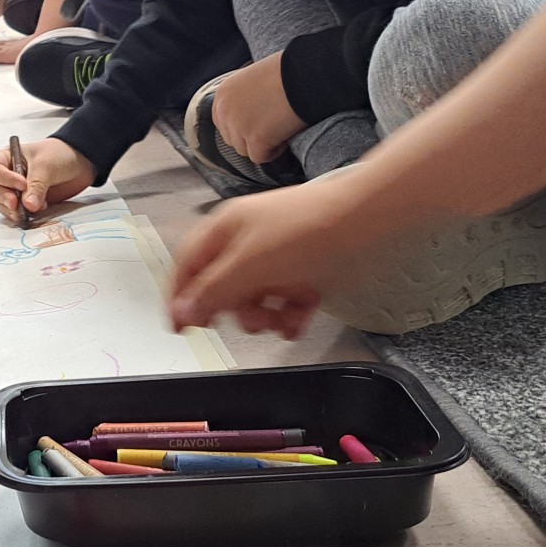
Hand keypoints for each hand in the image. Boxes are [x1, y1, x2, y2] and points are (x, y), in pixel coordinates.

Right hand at [0, 137, 94, 224]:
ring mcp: (14, 190)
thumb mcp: (46, 165)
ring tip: (31, 208)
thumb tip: (28, 205)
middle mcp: (6, 175)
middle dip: (3, 197)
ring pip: (1, 203)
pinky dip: (22, 215)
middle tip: (17, 203)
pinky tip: (36, 211)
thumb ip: (36, 185)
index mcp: (6, 158)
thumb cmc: (59, 155)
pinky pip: (15, 213)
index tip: (22, 184)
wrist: (80, 164)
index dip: (4, 179)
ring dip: (13, 209)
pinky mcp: (25, 203)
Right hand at [168, 174, 371, 337]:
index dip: (180, 297)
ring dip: (264, 316)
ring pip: (253, 298)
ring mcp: (274, 256)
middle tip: (249, 321)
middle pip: (222, 288)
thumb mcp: (250, 265)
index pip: (187, 266)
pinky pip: (282, 301)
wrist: (366, 219)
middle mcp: (245, 241)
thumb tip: (180, 313)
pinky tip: (296, 319)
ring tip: (279, 320)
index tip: (180, 327)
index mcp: (223, 230)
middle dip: (234, 310)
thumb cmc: (308, 229)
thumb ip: (213, 292)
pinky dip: (288, 314)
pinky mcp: (301, 270)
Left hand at [207, 53, 305, 164]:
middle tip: (273, 126)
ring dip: (263, 144)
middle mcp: (225, 110)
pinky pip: (260, 157)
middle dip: (251, 137)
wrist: (306, 74)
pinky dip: (274, 151)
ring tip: (281, 129)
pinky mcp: (256, 140)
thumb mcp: (255, 78)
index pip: (223, 122)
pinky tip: (286, 136)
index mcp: (224, 93)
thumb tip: (248, 114)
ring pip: (245, 150)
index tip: (260, 123)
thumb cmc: (288, 72)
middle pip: (233, 139)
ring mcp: (238, 126)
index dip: (242, 126)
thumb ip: (245, 97)